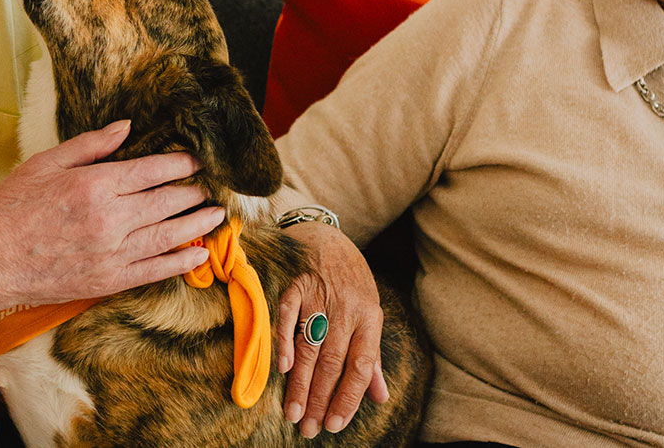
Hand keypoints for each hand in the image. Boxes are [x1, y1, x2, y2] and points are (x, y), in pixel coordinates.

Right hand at [0, 120, 224, 305]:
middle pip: (167, 201)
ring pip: (168, 236)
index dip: (182, 164)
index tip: (197, 160)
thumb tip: (126, 127)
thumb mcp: (46, 162)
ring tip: (216, 215)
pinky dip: (180, 262)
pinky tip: (198, 254)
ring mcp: (111, 253)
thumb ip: (90, 144)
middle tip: (212, 186)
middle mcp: (110, 218)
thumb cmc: (11, 205)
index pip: (153, 170)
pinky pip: (154, 271)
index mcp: (95, 184)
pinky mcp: (107, 281)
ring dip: (197, 224)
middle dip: (193, 192)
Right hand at [275, 221, 389, 438]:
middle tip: (308, 428)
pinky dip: (284, 341)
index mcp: (369, 319)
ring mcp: (320, 296)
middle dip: (320, 399)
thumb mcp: (369, 314)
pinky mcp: (296, 284)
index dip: (348, 398)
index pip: (360, 367)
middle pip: (332, 362)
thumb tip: (380, 397)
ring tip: (294, 413)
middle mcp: (346, 309)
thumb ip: (371, 357)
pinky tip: (283, 368)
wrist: (326, 236)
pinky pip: (287, 316)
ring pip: (309, 346)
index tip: (335, 424)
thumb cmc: (351, 281)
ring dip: (300, 383)